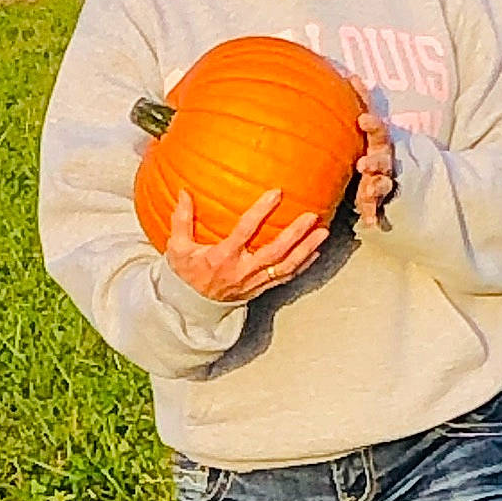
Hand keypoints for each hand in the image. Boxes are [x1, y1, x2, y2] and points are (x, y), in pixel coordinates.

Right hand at [165, 188, 326, 302]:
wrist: (190, 307)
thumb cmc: (186, 274)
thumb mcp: (177, 249)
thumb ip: (181, 220)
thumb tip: (183, 193)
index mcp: (222, 257)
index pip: (244, 232)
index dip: (260, 212)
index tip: (276, 193)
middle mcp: (241, 271)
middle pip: (274, 253)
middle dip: (295, 235)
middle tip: (311, 217)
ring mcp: (253, 282)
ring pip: (284, 267)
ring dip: (306, 250)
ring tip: (323, 233)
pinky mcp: (260, 288)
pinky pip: (285, 278)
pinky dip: (302, 266)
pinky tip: (315, 252)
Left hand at [347, 75, 394, 228]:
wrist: (378, 174)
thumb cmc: (360, 149)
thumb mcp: (359, 130)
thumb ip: (356, 105)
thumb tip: (350, 74)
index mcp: (376, 140)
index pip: (376, 128)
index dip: (372, 123)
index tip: (362, 120)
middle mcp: (383, 158)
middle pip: (383, 157)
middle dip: (375, 160)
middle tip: (364, 164)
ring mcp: (382, 179)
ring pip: (383, 182)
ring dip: (376, 185)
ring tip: (368, 189)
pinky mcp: (378, 199)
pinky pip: (376, 208)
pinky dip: (374, 214)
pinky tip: (371, 223)